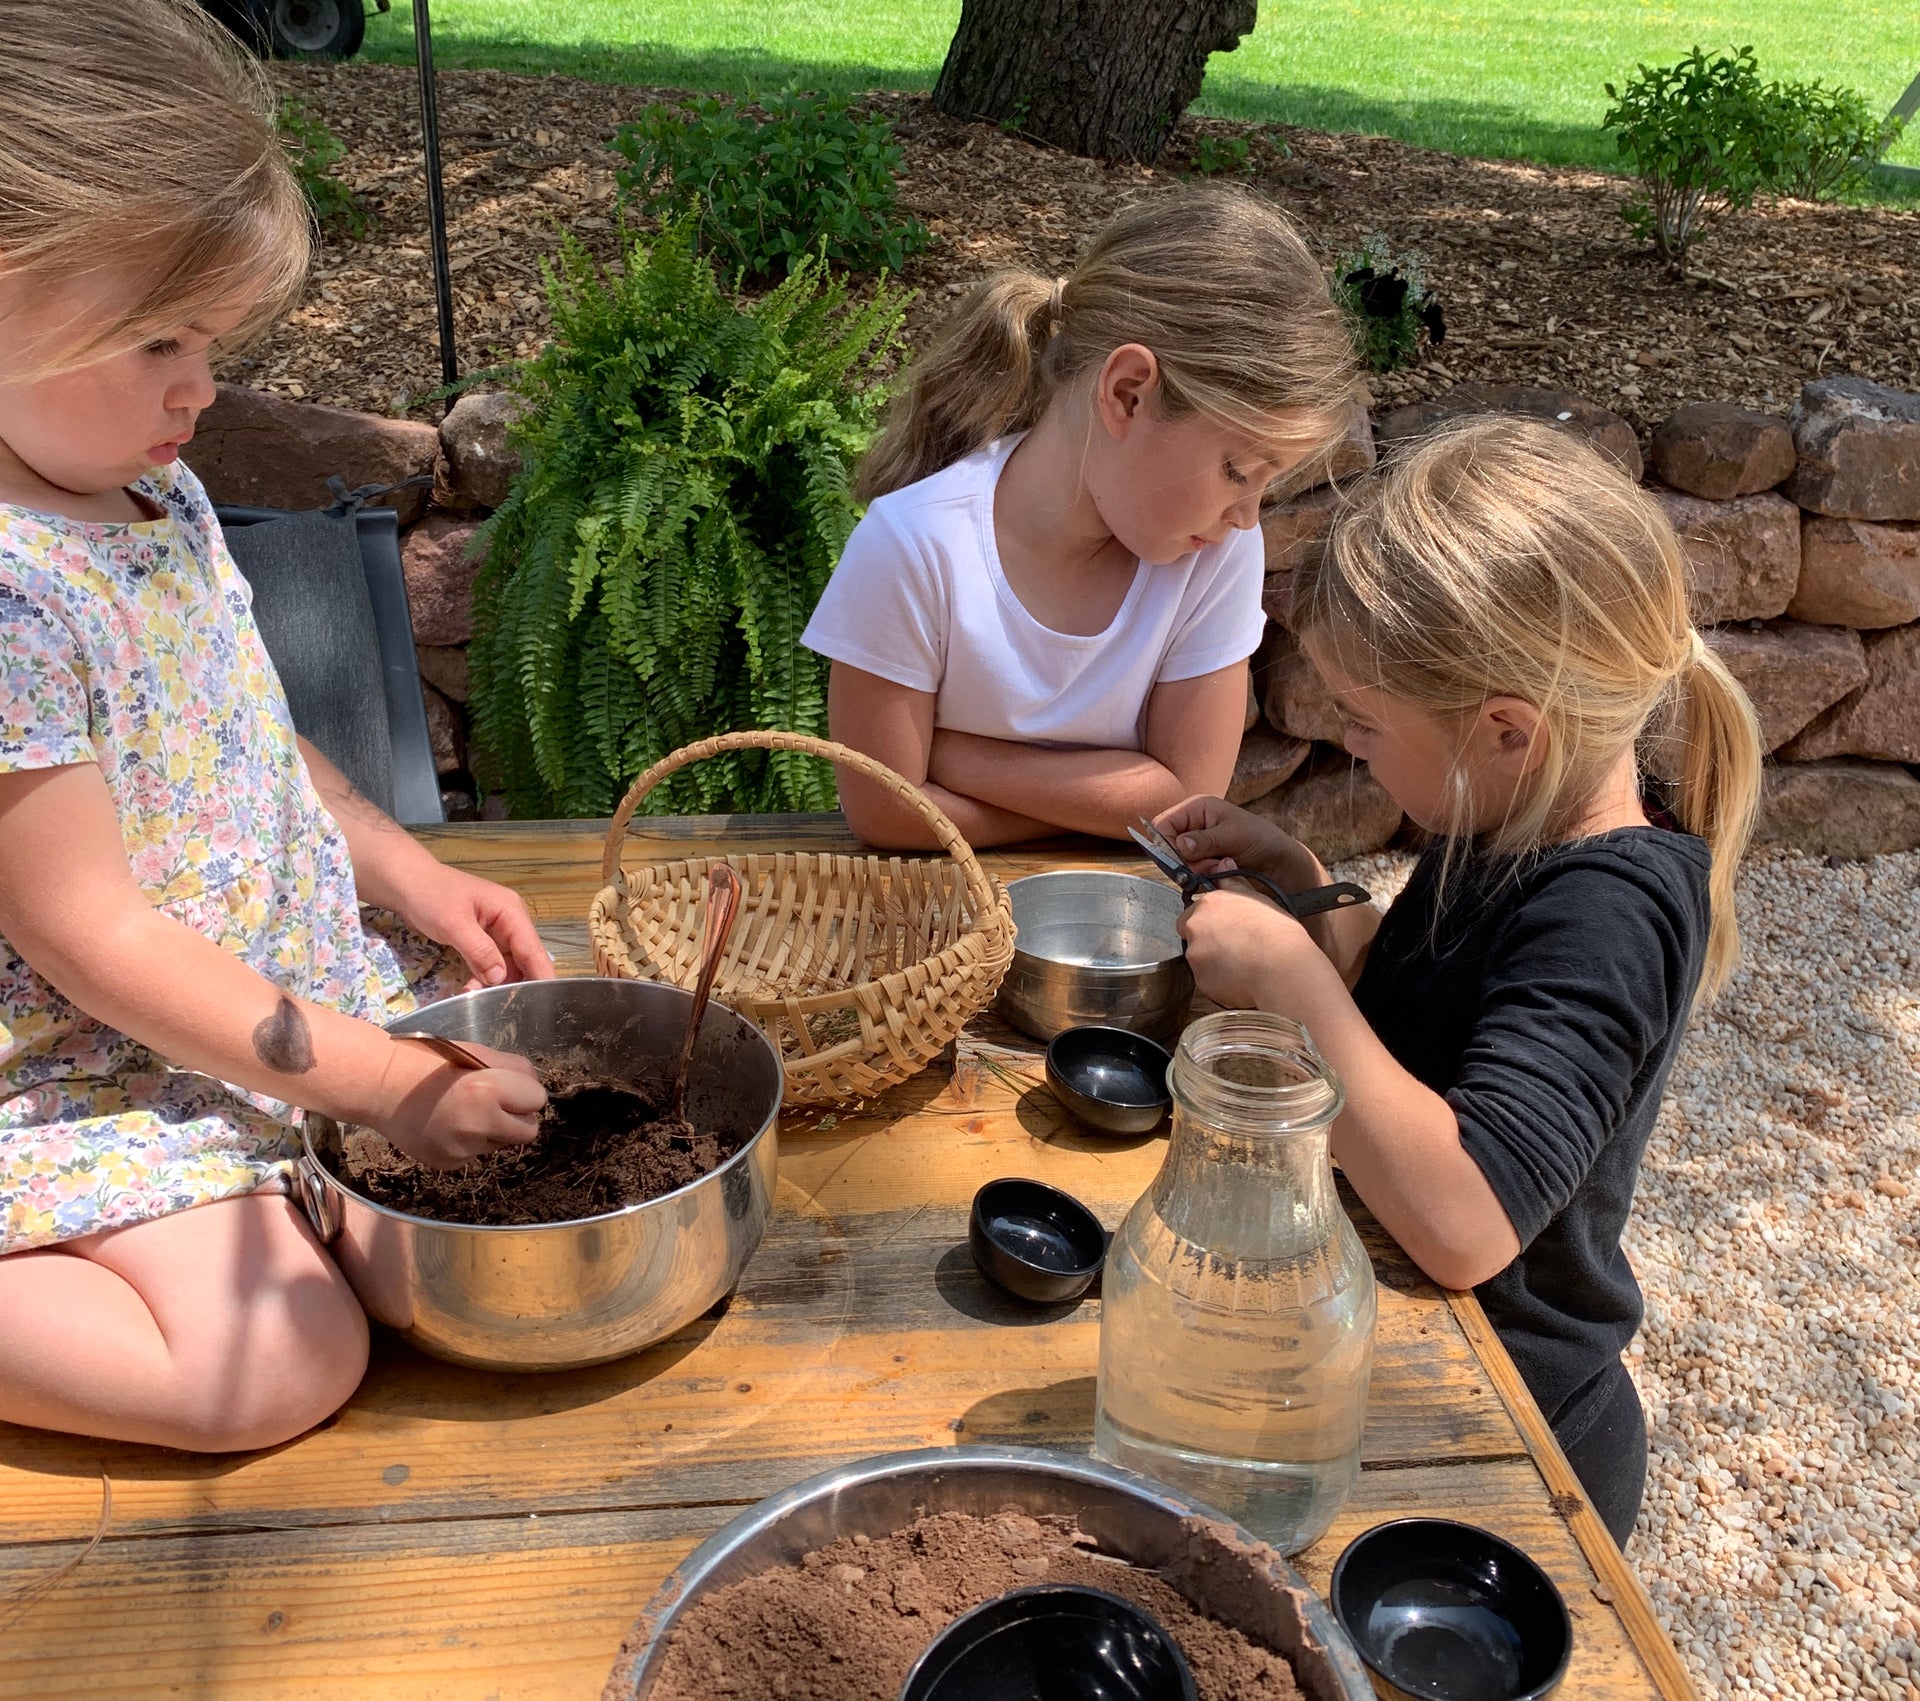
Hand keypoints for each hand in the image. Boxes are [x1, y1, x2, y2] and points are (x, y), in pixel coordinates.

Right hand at [374, 1040, 546, 1169]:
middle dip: (518, 1117)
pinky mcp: (448, 1164)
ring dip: (491, 1130)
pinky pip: (475, 1154)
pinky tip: (445, 1125)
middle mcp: (479, 1125)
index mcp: (488, 1090)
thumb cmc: (429, 1061)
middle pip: (528, 1131)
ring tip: (461, 1111)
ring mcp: (462, 1150)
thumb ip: (513, 1069)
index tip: (509, 1086)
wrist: (378, 1086)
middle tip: (496, 1103)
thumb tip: (535, 1088)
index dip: (525, 1092)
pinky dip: (468, 1142)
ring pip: (500, 1144)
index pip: (538, 1100)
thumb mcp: (476, 1052)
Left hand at [395, 867, 554, 989]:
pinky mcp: (483, 940)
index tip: (547, 1002)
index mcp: (511, 912)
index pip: (533, 948)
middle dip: (516, 984)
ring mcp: (497, 932)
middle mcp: (510, 922)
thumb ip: (479, 950)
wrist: (406, 883)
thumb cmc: (430, 896)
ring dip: (496, 984)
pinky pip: (491, 964)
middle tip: (504, 1009)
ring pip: (507, 965)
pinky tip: (471, 989)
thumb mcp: (453, 923)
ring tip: (476, 998)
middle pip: (524, 959)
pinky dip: (484, 978)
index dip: (542, 975)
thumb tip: (500, 978)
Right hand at [1154, 795, 1314, 882]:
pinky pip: (1190, 876)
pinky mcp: (1203, 866)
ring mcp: (1198, 848)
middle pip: (1168, 847)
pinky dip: (1204, 878)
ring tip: (1223, 868)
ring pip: (1179, 865)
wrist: (1281, 864)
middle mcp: (1193, 827)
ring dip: (1199, 871)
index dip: (1166, 842)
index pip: (1163, 824)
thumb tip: (1180, 845)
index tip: (1182, 858)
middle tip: (1211, 864)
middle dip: (1187, 860)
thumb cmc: (1262, 839)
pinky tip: (1223, 873)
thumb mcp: (1234, 834)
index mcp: (1197, 809)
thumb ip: (1205, 840)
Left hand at [1177, 887, 1326, 1011]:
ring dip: (1212, 962)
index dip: (1212, 921)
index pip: (1195, 911)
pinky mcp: (1200, 980)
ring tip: (1241, 965)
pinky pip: (1205, 980)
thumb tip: (1224, 864)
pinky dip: (1218, 981)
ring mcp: (1195, 954)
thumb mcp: (1258, 899)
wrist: (1282, 968)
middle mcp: (1196, 926)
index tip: (1227, 929)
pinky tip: (1240, 979)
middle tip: (1233, 947)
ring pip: (1198, 958)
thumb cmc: (1277, 934)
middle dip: (1206, 940)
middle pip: (1191, 934)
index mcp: (1210, 903)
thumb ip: (1235, 885)